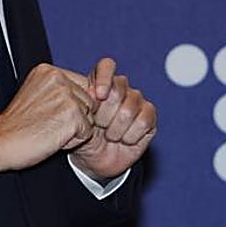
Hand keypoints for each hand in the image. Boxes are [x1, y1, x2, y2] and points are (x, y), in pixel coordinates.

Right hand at [0, 62, 96, 174]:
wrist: (0, 142)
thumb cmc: (17, 126)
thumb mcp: (37, 95)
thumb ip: (61, 90)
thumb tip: (92, 94)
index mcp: (49, 71)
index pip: (81, 86)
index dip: (70, 106)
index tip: (49, 114)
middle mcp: (59, 78)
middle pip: (88, 101)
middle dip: (74, 117)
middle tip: (47, 124)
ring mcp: (66, 95)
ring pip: (89, 117)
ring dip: (74, 129)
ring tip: (49, 130)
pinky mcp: (72, 115)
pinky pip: (87, 132)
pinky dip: (73, 141)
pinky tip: (53, 138)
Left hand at [68, 57, 156, 180]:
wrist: (95, 161)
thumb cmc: (84, 137)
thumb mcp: (76, 120)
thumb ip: (82, 103)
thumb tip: (93, 93)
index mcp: (101, 83)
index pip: (106, 66)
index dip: (104, 78)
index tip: (98, 95)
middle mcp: (121, 88)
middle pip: (117, 90)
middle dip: (104, 114)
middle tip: (98, 126)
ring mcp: (137, 101)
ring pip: (129, 109)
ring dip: (115, 130)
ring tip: (109, 136)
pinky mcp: (149, 116)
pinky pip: (143, 121)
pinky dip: (130, 136)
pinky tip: (124, 140)